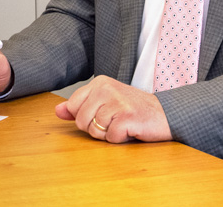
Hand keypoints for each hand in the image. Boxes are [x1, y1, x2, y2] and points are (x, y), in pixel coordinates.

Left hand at [54, 75, 171, 142]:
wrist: (165, 114)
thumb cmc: (133, 110)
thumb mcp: (105, 103)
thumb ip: (80, 106)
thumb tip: (57, 111)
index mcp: (99, 83)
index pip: (73, 106)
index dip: (85, 118)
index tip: (103, 114)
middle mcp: (107, 89)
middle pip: (81, 121)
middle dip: (96, 128)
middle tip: (114, 121)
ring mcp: (117, 102)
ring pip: (95, 131)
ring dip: (109, 134)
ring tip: (123, 124)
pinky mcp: (127, 118)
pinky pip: (110, 137)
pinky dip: (120, 139)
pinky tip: (130, 129)